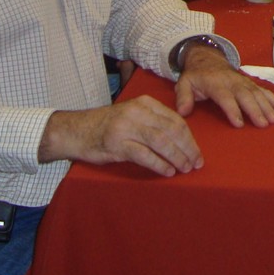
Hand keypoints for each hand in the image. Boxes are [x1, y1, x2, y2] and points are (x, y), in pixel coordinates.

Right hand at [39, 96, 203, 176]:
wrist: (76, 130)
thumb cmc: (108, 125)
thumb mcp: (133, 115)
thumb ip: (154, 121)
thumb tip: (181, 141)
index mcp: (145, 103)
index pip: (176, 120)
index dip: (190, 138)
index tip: (197, 152)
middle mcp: (137, 112)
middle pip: (172, 130)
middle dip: (187, 148)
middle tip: (195, 163)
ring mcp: (126, 127)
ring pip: (161, 141)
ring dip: (176, 157)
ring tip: (184, 168)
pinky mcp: (117, 143)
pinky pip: (144, 154)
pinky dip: (159, 164)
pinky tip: (167, 171)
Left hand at [175, 44, 273, 127]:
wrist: (207, 58)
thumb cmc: (196, 75)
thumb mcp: (184, 83)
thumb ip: (183, 97)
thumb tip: (183, 112)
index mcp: (216, 83)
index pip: (225, 97)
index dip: (233, 110)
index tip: (239, 124)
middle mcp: (233, 82)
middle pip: (246, 96)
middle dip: (256, 110)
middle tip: (264, 124)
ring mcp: (244, 82)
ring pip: (258, 94)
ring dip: (268, 106)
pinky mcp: (251, 84)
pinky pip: (265, 91)